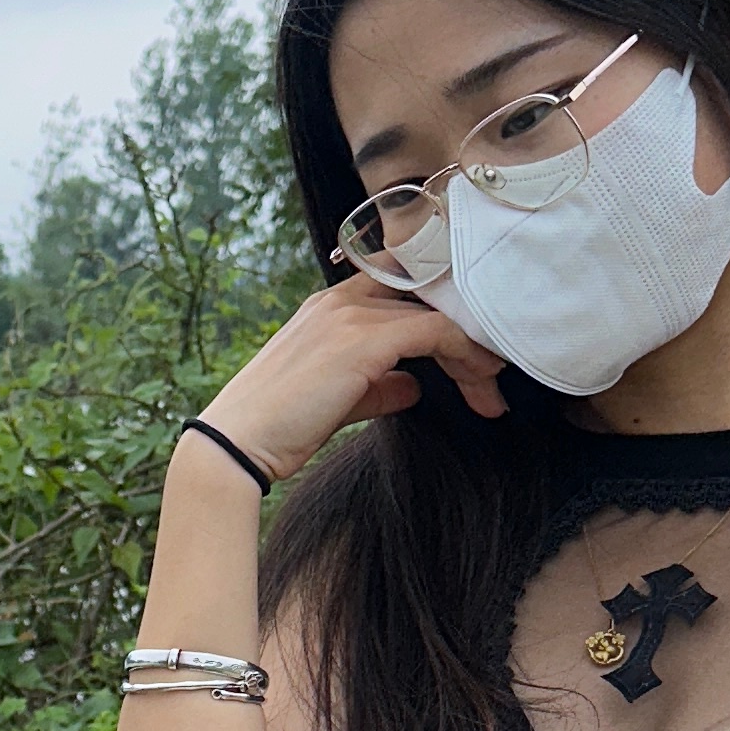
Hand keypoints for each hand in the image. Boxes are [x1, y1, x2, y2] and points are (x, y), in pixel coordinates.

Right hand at [194, 273, 508, 483]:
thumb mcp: (339, 402)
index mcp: (329, 307)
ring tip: (492, 390)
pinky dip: (468, 355)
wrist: (236, 444)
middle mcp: (340, 299)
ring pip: (439, 311)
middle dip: (466, 329)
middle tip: (493, 373)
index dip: (442, 309)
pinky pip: (438, 331)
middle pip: (427, 292)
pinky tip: (482, 385)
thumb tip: (412, 387)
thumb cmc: (278, 430)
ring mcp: (350, 314)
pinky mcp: (363, 339)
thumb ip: (378, 387)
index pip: (402, 285)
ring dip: (475, 351)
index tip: (469, 349)